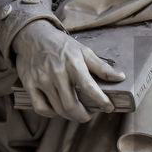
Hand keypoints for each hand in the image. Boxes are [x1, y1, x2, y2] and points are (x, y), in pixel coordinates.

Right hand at [11, 20, 125, 121]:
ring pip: (58, 109)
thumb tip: (121, 77)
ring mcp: (42, 80)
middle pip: (72, 105)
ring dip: (70, 116)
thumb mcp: (84, 51)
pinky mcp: (30, 85)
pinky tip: (58, 110)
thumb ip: (102, 67)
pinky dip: (51, 114)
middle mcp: (57, 73)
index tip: (109, 108)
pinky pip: (41, 108)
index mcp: (73, 64)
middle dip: (84, 116)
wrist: (33, 36)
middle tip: (89, 115)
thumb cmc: (62, 45)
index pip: (89, 88)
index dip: (101, 101)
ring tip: (77, 112)